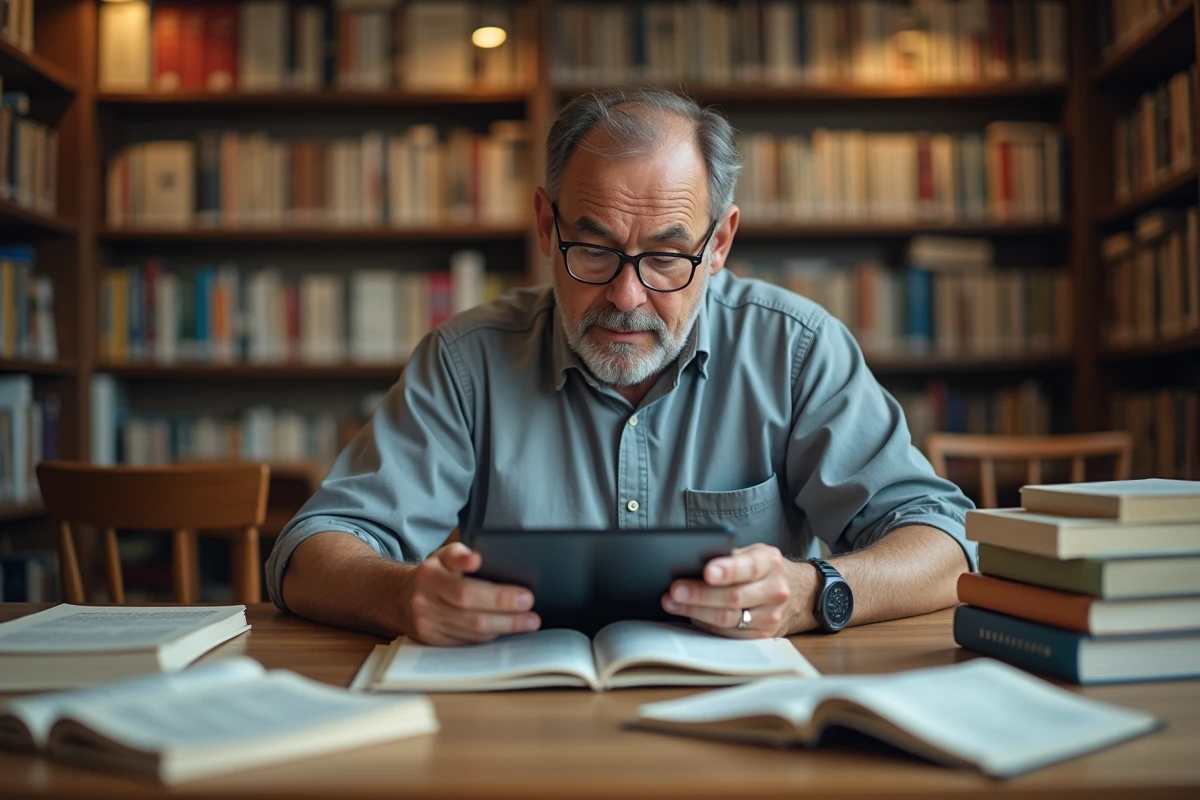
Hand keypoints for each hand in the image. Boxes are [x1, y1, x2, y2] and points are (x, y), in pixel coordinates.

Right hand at [398, 542, 540, 645]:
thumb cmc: (434, 573)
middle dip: (509, 616)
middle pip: (473, 617)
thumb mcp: (443, 555)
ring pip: (472, 633)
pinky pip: (467, 643)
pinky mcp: (432, 642)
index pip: (465, 590)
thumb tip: (476, 558)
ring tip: (529, 621)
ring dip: (504, 628)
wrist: (400, 597)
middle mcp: (424, 604)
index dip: (496, 596)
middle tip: (532, 609)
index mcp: (429, 577)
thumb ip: (460, 554)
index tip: (526, 596)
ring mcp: (427, 627)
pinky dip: (490, 637)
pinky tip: (508, 629)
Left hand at [661, 544, 799, 637]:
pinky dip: (707, 625)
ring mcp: (771, 616)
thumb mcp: (755, 553)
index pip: (748, 567)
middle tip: (674, 591)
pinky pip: (729, 634)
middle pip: (734, 597)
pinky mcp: (763, 636)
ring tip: (672, 603)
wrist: (800, 594)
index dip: (727, 570)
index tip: (706, 571)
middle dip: (700, 594)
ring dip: (696, 612)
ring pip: (729, 619)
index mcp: (770, 563)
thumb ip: (730, 557)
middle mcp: (775, 590)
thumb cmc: (765, 570)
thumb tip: (690, 562)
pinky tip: (690, 616)